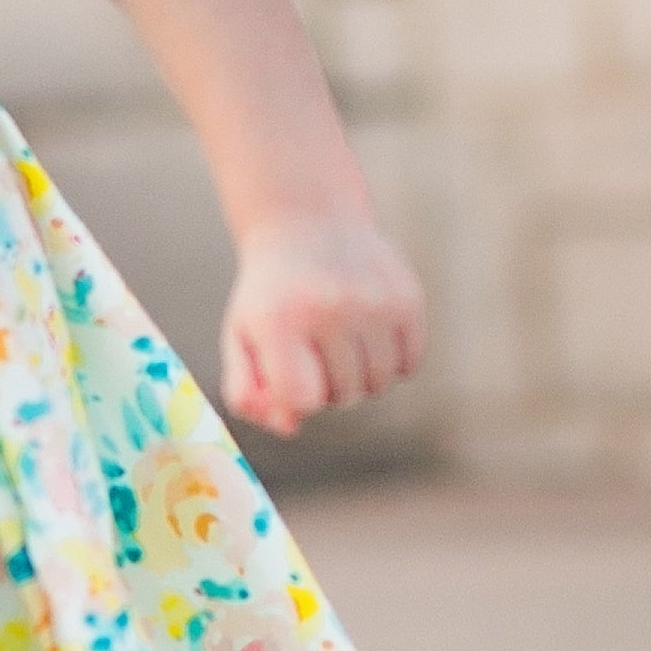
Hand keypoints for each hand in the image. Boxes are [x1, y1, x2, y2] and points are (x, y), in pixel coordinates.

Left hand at [215, 215, 422, 436]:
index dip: (299, 399)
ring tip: (341, 343)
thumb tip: (289, 427)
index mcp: (280, 321)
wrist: (308, 223)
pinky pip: (409, 365)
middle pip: (344, 396)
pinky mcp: (408, 299)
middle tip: (314, 350)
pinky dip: (392, 362)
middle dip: (328, 386)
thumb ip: (247, 391)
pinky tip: (369, 334)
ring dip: (361, 377)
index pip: (303, 398)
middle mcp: (330, 309)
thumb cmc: (271, 296)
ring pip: (379, 385)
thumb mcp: (241, 338)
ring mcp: (374, 303)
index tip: (291, 375)